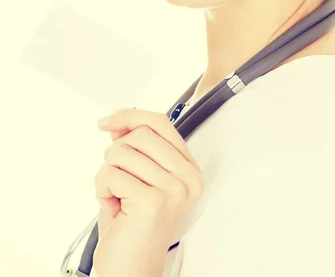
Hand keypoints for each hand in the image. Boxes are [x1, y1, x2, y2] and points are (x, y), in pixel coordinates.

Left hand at [92, 107, 203, 276]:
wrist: (131, 271)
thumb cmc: (132, 228)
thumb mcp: (138, 179)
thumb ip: (136, 149)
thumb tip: (120, 122)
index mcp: (188, 169)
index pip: (161, 123)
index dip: (130, 116)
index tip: (107, 121)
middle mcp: (188, 178)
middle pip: (141, 134)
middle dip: (115, 153)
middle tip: (113, 179)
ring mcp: (174, 189)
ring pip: (123, 152)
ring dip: (106, 174)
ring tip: (114, 197)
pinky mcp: (153, 201)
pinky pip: (113, 174)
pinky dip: (102, 189)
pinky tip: (112, 207)